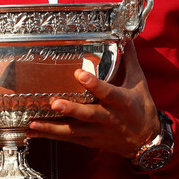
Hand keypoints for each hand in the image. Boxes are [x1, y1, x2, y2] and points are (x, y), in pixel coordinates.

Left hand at [28, 43, 159, 157]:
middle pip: (88, 115)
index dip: (94, 84)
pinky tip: (33, 131)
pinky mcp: (89, 141)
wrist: (146, 141)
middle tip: (54, 103)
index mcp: (122, 101)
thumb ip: (129, 60)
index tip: (80, 74)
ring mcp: (98, 132)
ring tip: (32, 123)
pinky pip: (68, 139)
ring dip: (52, 127)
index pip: (108, 92)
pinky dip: (50, 136)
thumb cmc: (141, 108)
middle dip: (71, 110)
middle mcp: (109, 118)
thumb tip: (125, 38)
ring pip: (73, 131)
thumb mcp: (139, 83)